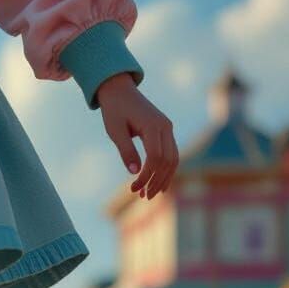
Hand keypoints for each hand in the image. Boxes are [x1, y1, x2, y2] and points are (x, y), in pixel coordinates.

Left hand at [96, 73, 177, 200]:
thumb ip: (126, 150)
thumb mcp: (115, 131)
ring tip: (151, 194)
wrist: (119, 90)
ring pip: (174, 158)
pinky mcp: (165, 130)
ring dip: (164, 177)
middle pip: (168, 160)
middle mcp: (165, 126)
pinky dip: (166, 169)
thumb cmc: (114, 110)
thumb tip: (135, 172)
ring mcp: (167, 128)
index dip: (146, 176)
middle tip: (143, 197)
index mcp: (152, 126)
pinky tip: (158, 182)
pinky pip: (171, 153)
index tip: (133, 189)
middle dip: (157, 180)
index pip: (155, 158)